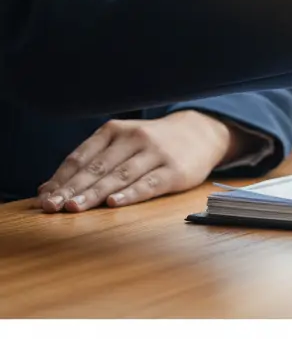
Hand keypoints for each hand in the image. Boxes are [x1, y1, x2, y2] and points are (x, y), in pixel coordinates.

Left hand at [37, 110, 247, 212]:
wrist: (200, 133)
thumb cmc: (152, 144)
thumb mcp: (120, 144)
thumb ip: (87, 163)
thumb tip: (46, 189)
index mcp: (115, 130)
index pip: (82, 157)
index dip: (61, 178)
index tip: (45, 199)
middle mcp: (134, 138)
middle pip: (98, 167)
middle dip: (73, 188)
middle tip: (52, 207)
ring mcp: (156, 153)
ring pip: (120, 175)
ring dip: (95, 193)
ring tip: (74, 208)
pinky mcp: (174, 170)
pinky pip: (148, 184)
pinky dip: (130, 194)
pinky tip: (113, 204)